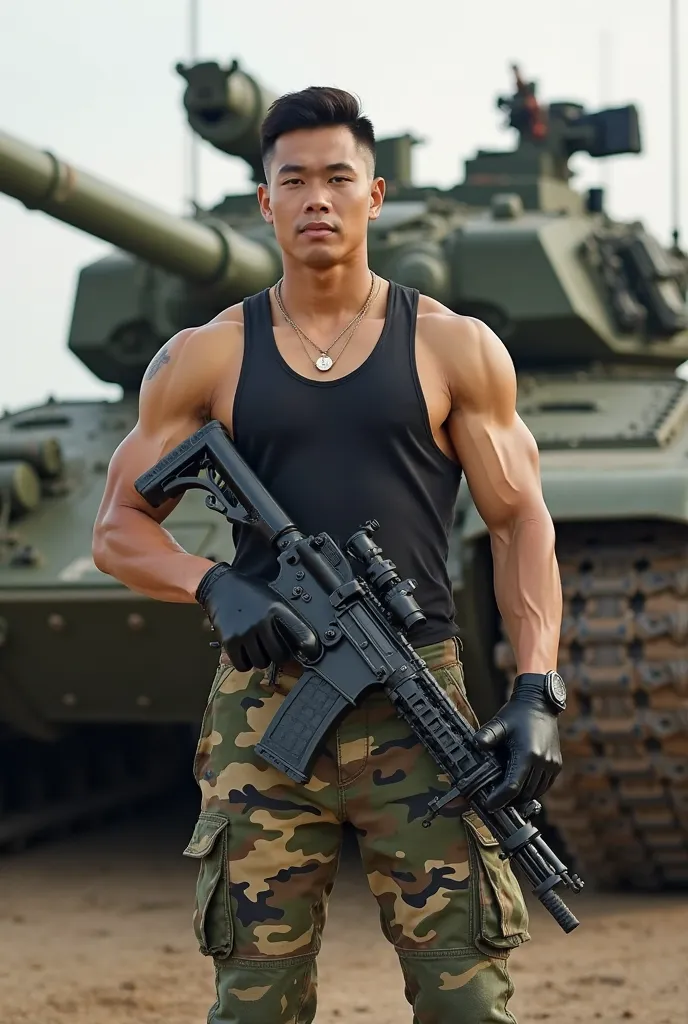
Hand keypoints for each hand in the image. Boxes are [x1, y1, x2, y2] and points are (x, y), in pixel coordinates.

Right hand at [196, 563, 319, 671]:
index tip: (310, 653)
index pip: (299, 634)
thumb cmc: (249, 593)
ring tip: (256, 649)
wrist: (220, 586)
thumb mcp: (272, 599)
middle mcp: (262, 621)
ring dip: (260, 660)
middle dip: (277, 656)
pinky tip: (245, 653)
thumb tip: (303, 640)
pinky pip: (242, 665)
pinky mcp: (230, 641)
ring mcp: (245, 632)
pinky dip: (245, 663)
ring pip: (261, 663)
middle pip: (279, 656)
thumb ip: (284, 617)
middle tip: (272, 650)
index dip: (308, 647)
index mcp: (276, 609)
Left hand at [473, 680, 562, 810]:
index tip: (489, 806)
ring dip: (521, 797)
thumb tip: (476, 744)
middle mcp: (543, 762)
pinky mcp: (556, 765)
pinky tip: (520, 788)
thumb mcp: (500, 723)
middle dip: (509, 801)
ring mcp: (552, 764)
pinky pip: (544, 786)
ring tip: (506, 797)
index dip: (499, 799)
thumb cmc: (517, 714)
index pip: (512, 786)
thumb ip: (488, 735)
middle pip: (524, 793)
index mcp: (528, 754)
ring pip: (535, 792)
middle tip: (494, 802)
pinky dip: (532, 790)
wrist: (540, 705)